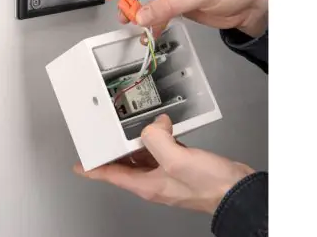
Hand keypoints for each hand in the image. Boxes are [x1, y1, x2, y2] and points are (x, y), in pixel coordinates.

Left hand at [74, 115, 253, 213]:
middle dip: (114, 149)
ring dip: (137, 141)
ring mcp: (167, 173)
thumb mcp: (176, 160)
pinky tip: (162, 128)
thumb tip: (154, 124)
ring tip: (130, 126)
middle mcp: (154, 180)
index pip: (111, 176)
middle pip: (125, 164)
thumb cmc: (210, 186)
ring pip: (143, 155)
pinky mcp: (180, 166)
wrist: (237, 191)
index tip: (79, 165)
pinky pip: (161, 150)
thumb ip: (158, 139)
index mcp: (147, 184)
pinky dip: (157, 138)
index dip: (93, 170)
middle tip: (104, 135)